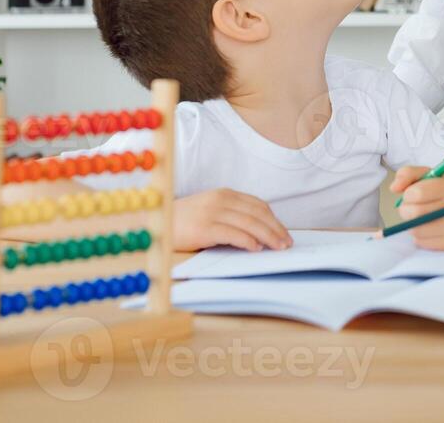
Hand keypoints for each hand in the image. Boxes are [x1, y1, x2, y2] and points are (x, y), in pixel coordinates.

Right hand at [174, 189, 291, 251]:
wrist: (157, 223)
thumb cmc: (184, 221)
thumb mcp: (210, 210)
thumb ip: (231, 215)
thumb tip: (259, 233)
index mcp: (225, 194)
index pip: (258, 205)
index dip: (274, 219)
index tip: (284, 232)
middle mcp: (220, 200)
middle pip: (257, 214)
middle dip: (275, 229)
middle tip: (286, 243)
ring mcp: (212, 213)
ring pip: (249, 224)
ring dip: (267, 236)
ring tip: (277, 248)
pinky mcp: (204, 228)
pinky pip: (232, 234)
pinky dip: (247, 241)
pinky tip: (256, 248)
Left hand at [389, 166, 443, 250]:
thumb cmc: (441, 191)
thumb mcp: (426, 175)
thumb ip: (407, 174)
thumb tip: (394, 188)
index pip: (416, 194)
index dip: (407, 195)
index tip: (411, 194)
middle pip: (414, 213)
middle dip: (406, 210)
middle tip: (410, 207)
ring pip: (415, 229)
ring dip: (411, 223)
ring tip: (420, 217)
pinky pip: (420, 242)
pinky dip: (418, 235)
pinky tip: (427, 227)